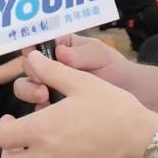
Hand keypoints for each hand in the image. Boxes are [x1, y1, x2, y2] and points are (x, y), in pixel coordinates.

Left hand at [0, 50, 157, 157]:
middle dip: (14, 154)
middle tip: (27, 142)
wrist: (150, 150)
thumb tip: (32, 59)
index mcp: (40, 132)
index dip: (4, 127)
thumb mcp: (84, 84)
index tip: (12, 121)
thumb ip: (52, 73)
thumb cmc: (117, 113)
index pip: (3, 137)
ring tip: (60, 150)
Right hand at [15, 35, 131, 106]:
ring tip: (43, 97)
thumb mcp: (99, 55)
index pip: (36, 43)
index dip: (30, 47)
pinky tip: (49, 114)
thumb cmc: (114, 68)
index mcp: (58, 47)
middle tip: (41, 82)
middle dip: (31, 74)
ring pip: (26, 88)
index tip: (31, 52)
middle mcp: (49, 66)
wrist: (130, 96)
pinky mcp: (50, 110)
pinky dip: (39, 112)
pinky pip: (36, 110)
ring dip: (29, 91)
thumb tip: (59, 52)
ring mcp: (48, 88)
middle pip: (27, 67)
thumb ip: (79, 54)